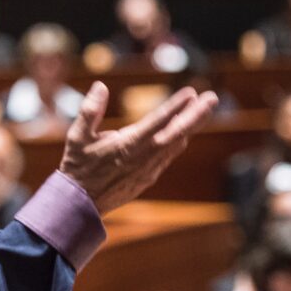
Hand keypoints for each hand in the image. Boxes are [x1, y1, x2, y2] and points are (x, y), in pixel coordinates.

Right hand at [58, 82, 216, 213]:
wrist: (80, 204)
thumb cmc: (77, 168)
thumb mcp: (77, 136)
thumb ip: (90, 110)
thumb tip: (101, 85)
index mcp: (128, 145)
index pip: (157, 121)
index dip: (175, 106)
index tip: (191, 92)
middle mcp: (143, 157)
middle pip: (176, 133)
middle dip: (196, 115)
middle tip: (212, 98)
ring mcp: (148, 170)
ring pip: (176, 145)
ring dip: (191, 126)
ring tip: (203, 109)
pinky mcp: (148, 178)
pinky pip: (168, 156)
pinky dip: (179, 141)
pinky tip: (184, 132)